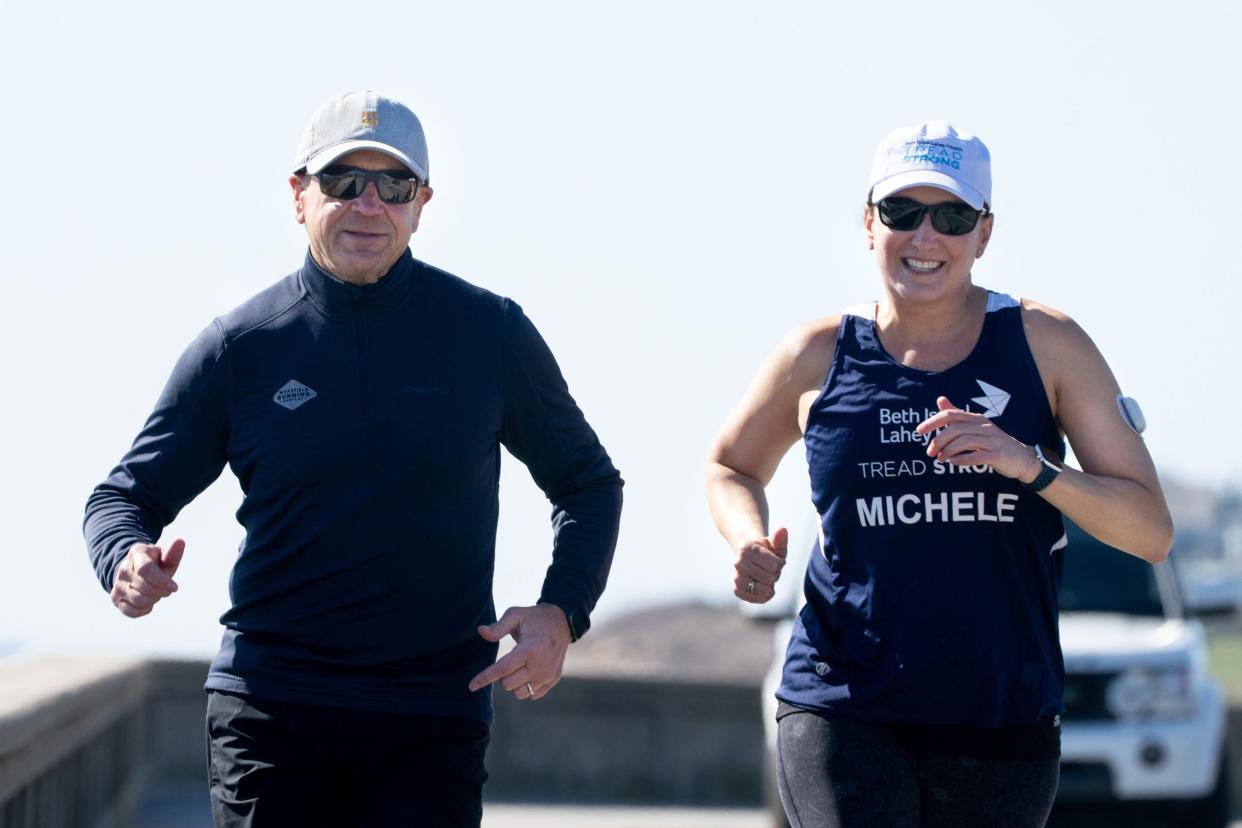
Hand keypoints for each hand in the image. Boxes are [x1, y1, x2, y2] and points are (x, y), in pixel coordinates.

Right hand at [110, 539, 184, 617]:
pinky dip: (145, 609)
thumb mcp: (164, 556)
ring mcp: (117, 585)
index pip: (145, 570)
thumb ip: (172, 553)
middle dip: (162, 590)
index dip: (162, 581)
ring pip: (139, 600)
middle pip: (144, 587)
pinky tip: (149, 601)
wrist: (135, 570)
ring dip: (154, 599)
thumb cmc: (155, 563)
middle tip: (168, 588)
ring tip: (158, 592)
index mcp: (136, 553)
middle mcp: (123, 569)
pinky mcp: (115, 599)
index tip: (175, 587)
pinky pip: (133, 611)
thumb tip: (180, 541)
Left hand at [467, 604, 571, 700]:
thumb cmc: (535, 618)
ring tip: (518, 667)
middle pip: (508, 684)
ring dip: (513, 683)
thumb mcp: (516, 615)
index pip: (502, 669)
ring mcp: (547, 675)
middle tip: (509, 659)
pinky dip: (525, 687)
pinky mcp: (553, 680)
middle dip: (502, 675)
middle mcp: (539, 666)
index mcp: (529, 649)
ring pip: (519, 693)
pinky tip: (527, 673)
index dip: (485, 678)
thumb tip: (480, 631)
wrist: (563, 623)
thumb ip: (498, 627)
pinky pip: (532, 695)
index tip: (471, 686)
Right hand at [733, 526, 787, 602]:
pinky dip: (764, 595)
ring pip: (765, 590)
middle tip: (768, 569)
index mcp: (748, 549)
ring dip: (770, 585)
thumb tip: (782, 530)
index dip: (779, 564)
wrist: (749, 555)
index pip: (775, 566)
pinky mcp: (737, 590)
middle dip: (775, 574)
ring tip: (764, 577)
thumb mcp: (775, 543)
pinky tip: (761, 586)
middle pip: (771, 579)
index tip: (774, 559)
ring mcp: (737, 577)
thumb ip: (779, 539)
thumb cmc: (766, 550)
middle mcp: (739, 563)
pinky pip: (758, 599)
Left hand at [916, 396, 1039, 480]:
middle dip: (938, 440)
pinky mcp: (998, 455)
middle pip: (955, 429)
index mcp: (976, 419)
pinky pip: (976, 456)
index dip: (933, 422)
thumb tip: (940, 399)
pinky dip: (962, 460)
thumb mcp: (975, 426)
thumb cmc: (993, 442)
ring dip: (948, 451)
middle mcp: (984, 426)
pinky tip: (953, 463)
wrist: (1021, 458)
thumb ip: (957, 415)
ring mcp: (992, 440)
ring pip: (964, 441)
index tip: (919, 431)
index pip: (951, 415)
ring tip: (940, 459)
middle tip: (930, 452)